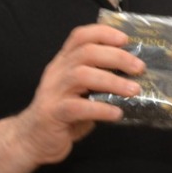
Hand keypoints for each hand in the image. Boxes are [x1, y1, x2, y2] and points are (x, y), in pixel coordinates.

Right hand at [14, 24, 143, 165]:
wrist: (32, 139)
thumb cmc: (63, 114)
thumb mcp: (81, 92)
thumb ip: (100, 81)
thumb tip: (134, 77)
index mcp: (64, 63)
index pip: (80, 37)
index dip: (103, 33)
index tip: (125, 39)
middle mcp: (57, 72)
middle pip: (86, 52)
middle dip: (117, 57)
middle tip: (139, 68)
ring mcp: (53, 91)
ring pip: (81, 75)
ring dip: (112, 81)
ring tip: (133, 90)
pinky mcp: (53, 113)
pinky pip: (77, 107)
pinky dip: (101, 109)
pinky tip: (116, 113)